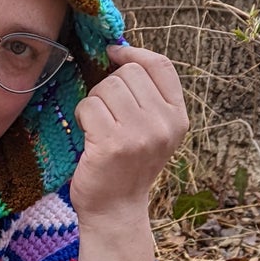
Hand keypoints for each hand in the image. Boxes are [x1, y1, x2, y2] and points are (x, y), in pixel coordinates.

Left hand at [68, 44, 188, 221]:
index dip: (135, 52)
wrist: (116, 209)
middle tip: (107, 115)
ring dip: (94, 102)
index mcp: (177, 117)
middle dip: (109, 87)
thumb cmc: (128, 165)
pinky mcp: (112, 144)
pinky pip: (89, 106)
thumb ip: (147, 95)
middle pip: (128, 73)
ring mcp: (139, 135)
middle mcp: (163, 125)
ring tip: (98, 127)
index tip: (114, 53)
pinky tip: (88, 135)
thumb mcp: (152, 130)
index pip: (161, 66)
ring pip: (107, 87)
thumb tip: (120, 51)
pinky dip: (82, 116)